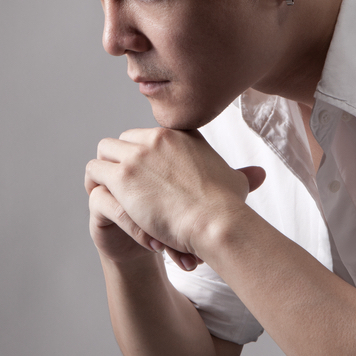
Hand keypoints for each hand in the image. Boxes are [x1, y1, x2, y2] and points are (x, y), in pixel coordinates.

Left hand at [85, 128, 265, 262]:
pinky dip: (95, 185)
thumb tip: (260, 174)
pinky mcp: (123, 175)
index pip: (149, 134)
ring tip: (108, 191)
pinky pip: (96, 172)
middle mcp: (158, 137)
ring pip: (104, 150)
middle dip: (121, 160)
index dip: (144, 154)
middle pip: (124, 139)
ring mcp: (138, 154)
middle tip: (123, 184)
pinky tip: (103, 200)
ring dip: (104, 171)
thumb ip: (243, 174)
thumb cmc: (229, 208)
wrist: (217, 221)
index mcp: (181, 134)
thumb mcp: (236, 182)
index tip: (146, 174)